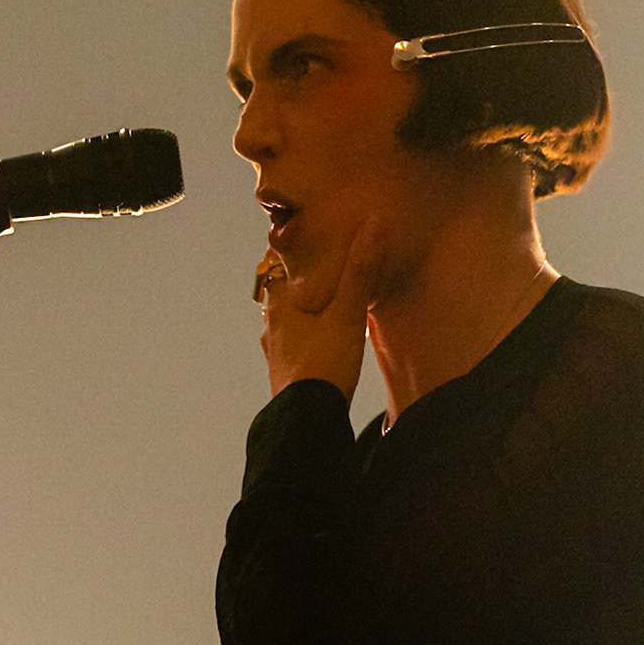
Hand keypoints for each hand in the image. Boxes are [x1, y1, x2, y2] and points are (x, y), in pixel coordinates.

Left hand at [258, 222, 382, 399]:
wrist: (307, 419)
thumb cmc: (325, 362)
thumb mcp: (347, 313)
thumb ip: (359, 270)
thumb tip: (372, 225)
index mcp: (280, 300)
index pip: (276, 260)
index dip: (290, 244)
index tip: (307, 230)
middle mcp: (271, 321)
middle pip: (281, 288)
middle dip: (300, 276)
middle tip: (324, 263)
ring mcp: (274, 348)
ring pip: (285, 317)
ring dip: (302, 307)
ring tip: (328, 299)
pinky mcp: (283, 371)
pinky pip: (292, 342)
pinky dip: (305, 332)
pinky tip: (322, 339)